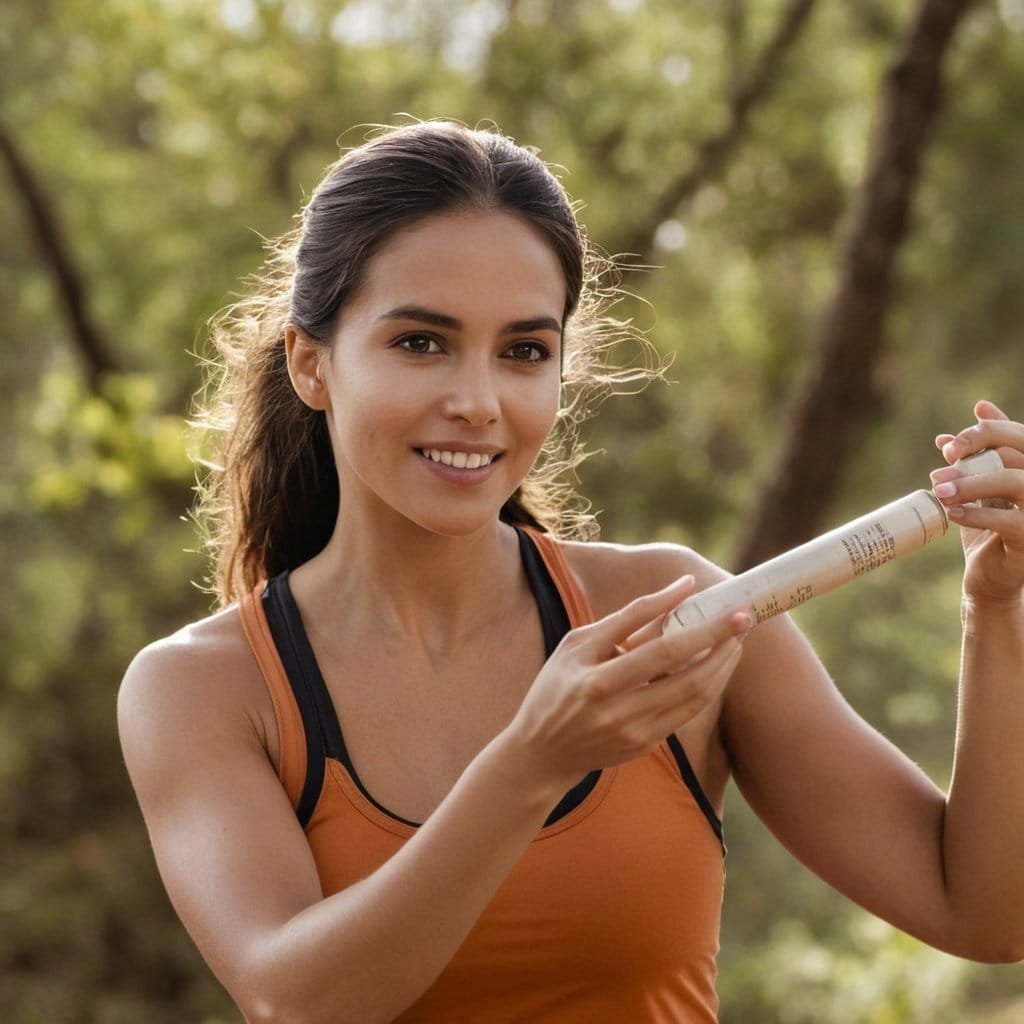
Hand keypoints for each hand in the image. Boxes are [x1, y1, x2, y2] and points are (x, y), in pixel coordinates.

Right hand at [505, 575, 751, 791]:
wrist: (542, 753)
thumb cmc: (557, 686)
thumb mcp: (577, 645)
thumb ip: (627, 618)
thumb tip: (679, 589)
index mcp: (597, 681)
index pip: (661, 650)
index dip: (700, 627)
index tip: (727, 606)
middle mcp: (618, 711)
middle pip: (687, 675)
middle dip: (721, 644)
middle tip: (743, 619)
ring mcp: (635, 732)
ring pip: (695, 697)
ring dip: (722, 666)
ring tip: (735, 640)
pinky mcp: (645, 744)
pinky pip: (687, 712)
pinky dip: (707, 686)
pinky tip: (714, 666)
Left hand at [932, 399, 1023, 604]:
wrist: (989, 574)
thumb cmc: (986, 529)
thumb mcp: (976, 492)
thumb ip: (969, 464)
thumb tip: (943, 438)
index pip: (1018, 436)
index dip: (984, 433)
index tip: (948, 446)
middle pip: (1017, 454)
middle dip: (973, 456)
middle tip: (939, 470)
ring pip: (1016, 482)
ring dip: (972, 483)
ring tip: (941, 491)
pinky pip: (1008, 521)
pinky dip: (975, 514)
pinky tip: (951, 514)